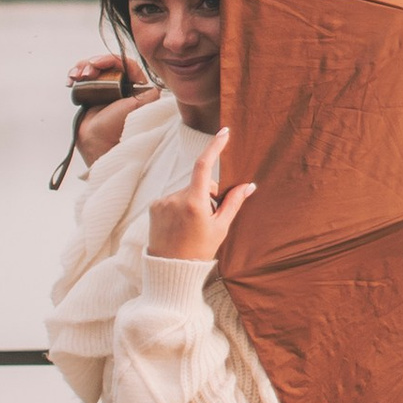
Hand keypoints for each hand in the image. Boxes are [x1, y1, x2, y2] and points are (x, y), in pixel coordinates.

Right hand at [68, 54, 147, 168]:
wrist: (97, 143)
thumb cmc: (117, 128)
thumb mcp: (138, 108)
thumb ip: (150, 94)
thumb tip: (156, 84)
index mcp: (133, 86)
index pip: (124, 63)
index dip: (110, 60)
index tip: (98, 64)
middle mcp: (119, 85)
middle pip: (106, 63)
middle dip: (94, 63)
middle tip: (86, 72)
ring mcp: (104, 88)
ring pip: (93, 67)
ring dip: (83, 67)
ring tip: (77, 76)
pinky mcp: (91, 92)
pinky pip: (82, 77)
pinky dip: (75, 74)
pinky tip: (71, 79)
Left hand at [146, 128, 256, 268]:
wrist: (169, 270)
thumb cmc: (198, 252)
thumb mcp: (220, 229)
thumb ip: (233, 203)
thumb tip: (248, 185)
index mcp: (194, 203)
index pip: (204, 166)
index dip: (214, 146)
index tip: (224, 133)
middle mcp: (176, 198)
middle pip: (199, 183)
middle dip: (208, 194)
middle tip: (210, 218)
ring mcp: (163, 201)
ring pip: (186, 191)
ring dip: (193, 201)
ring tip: (193, 226)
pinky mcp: (154, 206)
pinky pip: (173, 198)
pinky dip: (180, 206)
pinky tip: (180, 225)